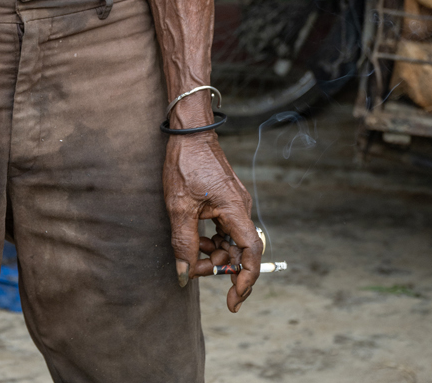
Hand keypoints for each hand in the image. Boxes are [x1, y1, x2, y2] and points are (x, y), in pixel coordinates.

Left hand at [162, 133, 260, 312]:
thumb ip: (184, 243)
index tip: (233, 299)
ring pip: (233, 240)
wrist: (188, 132)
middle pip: (241, 250)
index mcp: (235, 210)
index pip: (251, 253)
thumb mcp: (179, 207)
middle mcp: (241, 207)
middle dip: (221, 267)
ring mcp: (235, 202)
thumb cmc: (185, 164)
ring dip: (216, 254)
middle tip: (195, 271)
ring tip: (194, 255)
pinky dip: (215, 239)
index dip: (245, 280)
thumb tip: (185, 275)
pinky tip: (198, 239)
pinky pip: (227, 228)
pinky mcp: (227, 198)